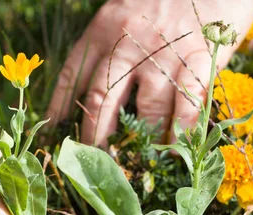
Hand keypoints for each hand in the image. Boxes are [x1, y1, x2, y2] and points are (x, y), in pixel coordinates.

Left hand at [47, 0, 252, 146]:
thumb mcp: (123, 10)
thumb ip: (109, 44)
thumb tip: (99, 88)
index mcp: (103, 29)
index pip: (71, 74)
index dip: (60, 108)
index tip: (55, 132)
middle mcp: (127, 43)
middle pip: (101, 99)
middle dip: (95, 136)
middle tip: (95, 160)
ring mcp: (162, 54)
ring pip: (144, 108)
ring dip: (141, 141)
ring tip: (138, 162)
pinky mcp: (197, 59)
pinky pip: (187, 103)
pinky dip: (181, 131)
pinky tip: (175, 150)